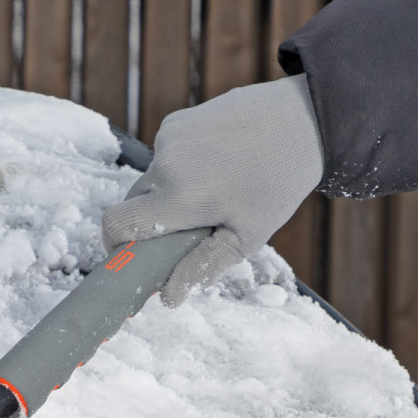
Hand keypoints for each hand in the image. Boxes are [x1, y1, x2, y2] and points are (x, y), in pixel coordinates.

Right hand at [102, 75, 323, 305]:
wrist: (303, 119)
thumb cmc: (278, 183)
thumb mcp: (245, 238)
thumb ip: (201, 268)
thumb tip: (168, 297)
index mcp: (179, 197)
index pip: (116, 225)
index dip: (114, 245)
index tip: (129, 255)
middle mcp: (166, 164)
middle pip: (132, 206)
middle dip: (150, 222)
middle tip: (187, 228)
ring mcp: (168, 138)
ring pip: (150, 181)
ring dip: (168, 194)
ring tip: (212, 190)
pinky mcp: (175, 122)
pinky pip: (163, 157)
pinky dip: (179, 168)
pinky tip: (214, 165)